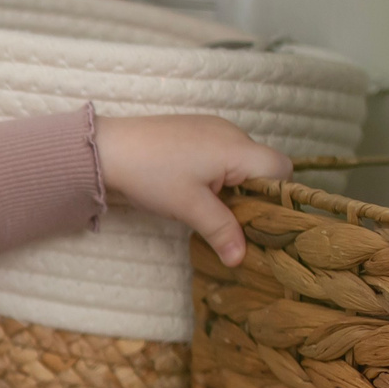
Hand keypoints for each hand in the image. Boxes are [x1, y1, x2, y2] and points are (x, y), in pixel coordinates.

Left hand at [93, 113, 290, 267]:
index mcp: (238, 148)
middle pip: (263, 166)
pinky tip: (194, 189)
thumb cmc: (151, 175)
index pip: (282, 169)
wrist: (106, 148)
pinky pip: (222, 153)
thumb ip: (221, 231)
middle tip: (233, 220)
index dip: (278, 196)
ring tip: (210, 207)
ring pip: (241, 161)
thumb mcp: (189, 208)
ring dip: (233, 185)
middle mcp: (232, 133)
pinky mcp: (195, 130)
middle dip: (254, 195)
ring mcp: (213, 128)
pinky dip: (218, 173)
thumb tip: (240, 258)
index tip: (259, 218)